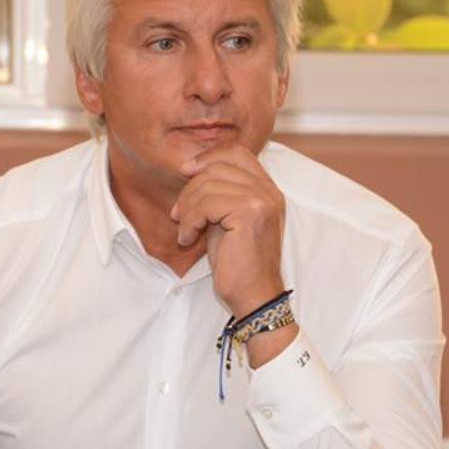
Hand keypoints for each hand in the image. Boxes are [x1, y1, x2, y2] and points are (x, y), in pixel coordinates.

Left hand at [170, 145, 284, 317]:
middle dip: (190, 188)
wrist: (253, 295)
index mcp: (267, 189)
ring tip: (185, 230)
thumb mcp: (226, 219)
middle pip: (218, 166)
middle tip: (179, 214)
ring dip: (188, 208)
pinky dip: (190, 221)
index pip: (237, 153)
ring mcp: (262, 200)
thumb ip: (218, 193)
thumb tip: (190, 169)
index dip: (208, 157)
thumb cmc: (237, 262)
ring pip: (208, 185)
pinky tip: (188, 239)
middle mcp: (269, 191)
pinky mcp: (250, 213)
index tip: (186, 172)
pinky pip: (206, 204)